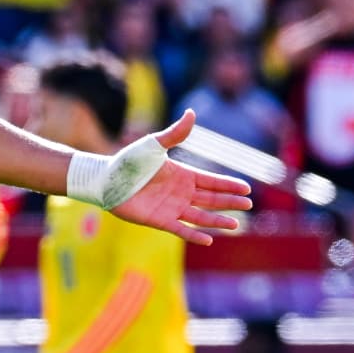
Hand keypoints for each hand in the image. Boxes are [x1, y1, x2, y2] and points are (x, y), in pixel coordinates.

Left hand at [110, 111, 251, 244]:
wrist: (105, 179)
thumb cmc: (128, 161)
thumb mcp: (154, 145)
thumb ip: (175, 133)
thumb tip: (191, 112)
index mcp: (182, 175)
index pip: (211, 181)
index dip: (228, 185)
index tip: (247, 188)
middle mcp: (180, 193)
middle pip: (211, 199)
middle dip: (229, 202)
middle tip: (248, 205)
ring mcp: (171, 207)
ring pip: (200, 216)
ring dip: (217, 221)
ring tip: (235, 224)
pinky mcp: (159, 220)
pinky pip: (181, 230)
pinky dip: (194, 235)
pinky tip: (210, 240)